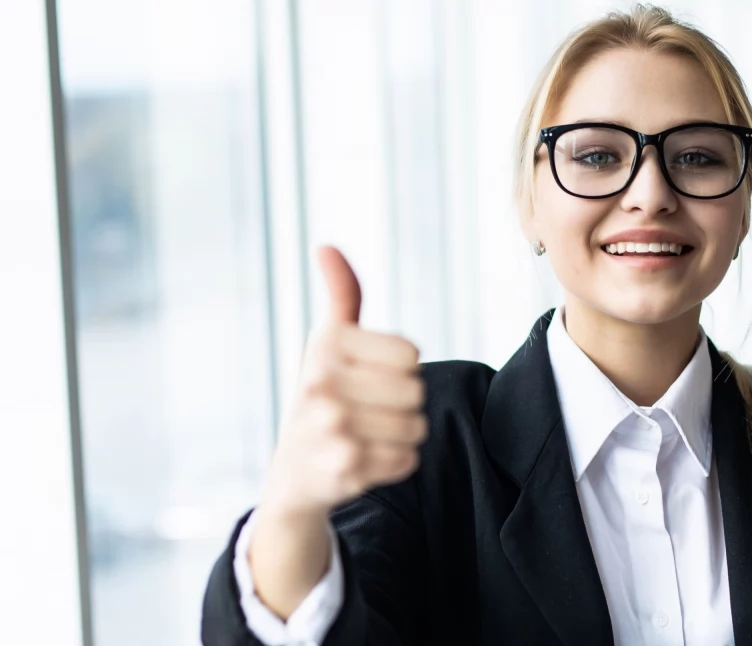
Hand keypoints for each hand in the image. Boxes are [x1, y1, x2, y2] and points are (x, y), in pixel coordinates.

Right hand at [259, 246, 426, 519]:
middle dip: (406, 406)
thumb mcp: (329, 343)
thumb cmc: (323, 395)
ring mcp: (329, 428)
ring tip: (371, 436)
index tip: (371, 378)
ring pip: (417, 427)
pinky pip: (408, 460)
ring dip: (404, 436)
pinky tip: (368, 460)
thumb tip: (326, 246)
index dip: (402, 369)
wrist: (295, 470)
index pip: (411, 354)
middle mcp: (320, 383)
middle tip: (372, 412)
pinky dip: (398, 463)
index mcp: (326, 346)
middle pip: (416, 391)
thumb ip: (342, 296)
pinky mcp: (343, 468)